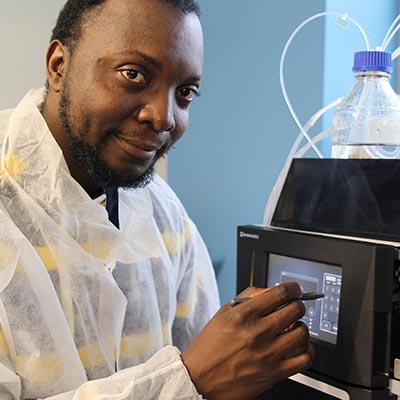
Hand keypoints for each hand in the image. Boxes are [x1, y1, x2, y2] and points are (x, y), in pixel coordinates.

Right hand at [181, 282, 313, 399]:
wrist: (199, 377)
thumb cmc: (210, 345)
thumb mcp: (224, 312)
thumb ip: (248, 297)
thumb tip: (271, 291)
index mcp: (244, 314)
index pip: (280, 293)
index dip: (293, 288)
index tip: (295, 289)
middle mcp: (258, 332)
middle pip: (295, 310)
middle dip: (298, 305)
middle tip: (294, 307)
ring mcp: (268, 353)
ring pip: (302, 332)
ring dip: (301, 326)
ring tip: (293, 328)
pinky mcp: (274, 373)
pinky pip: (304, 358)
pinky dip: (307, 350)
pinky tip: (299, 346)